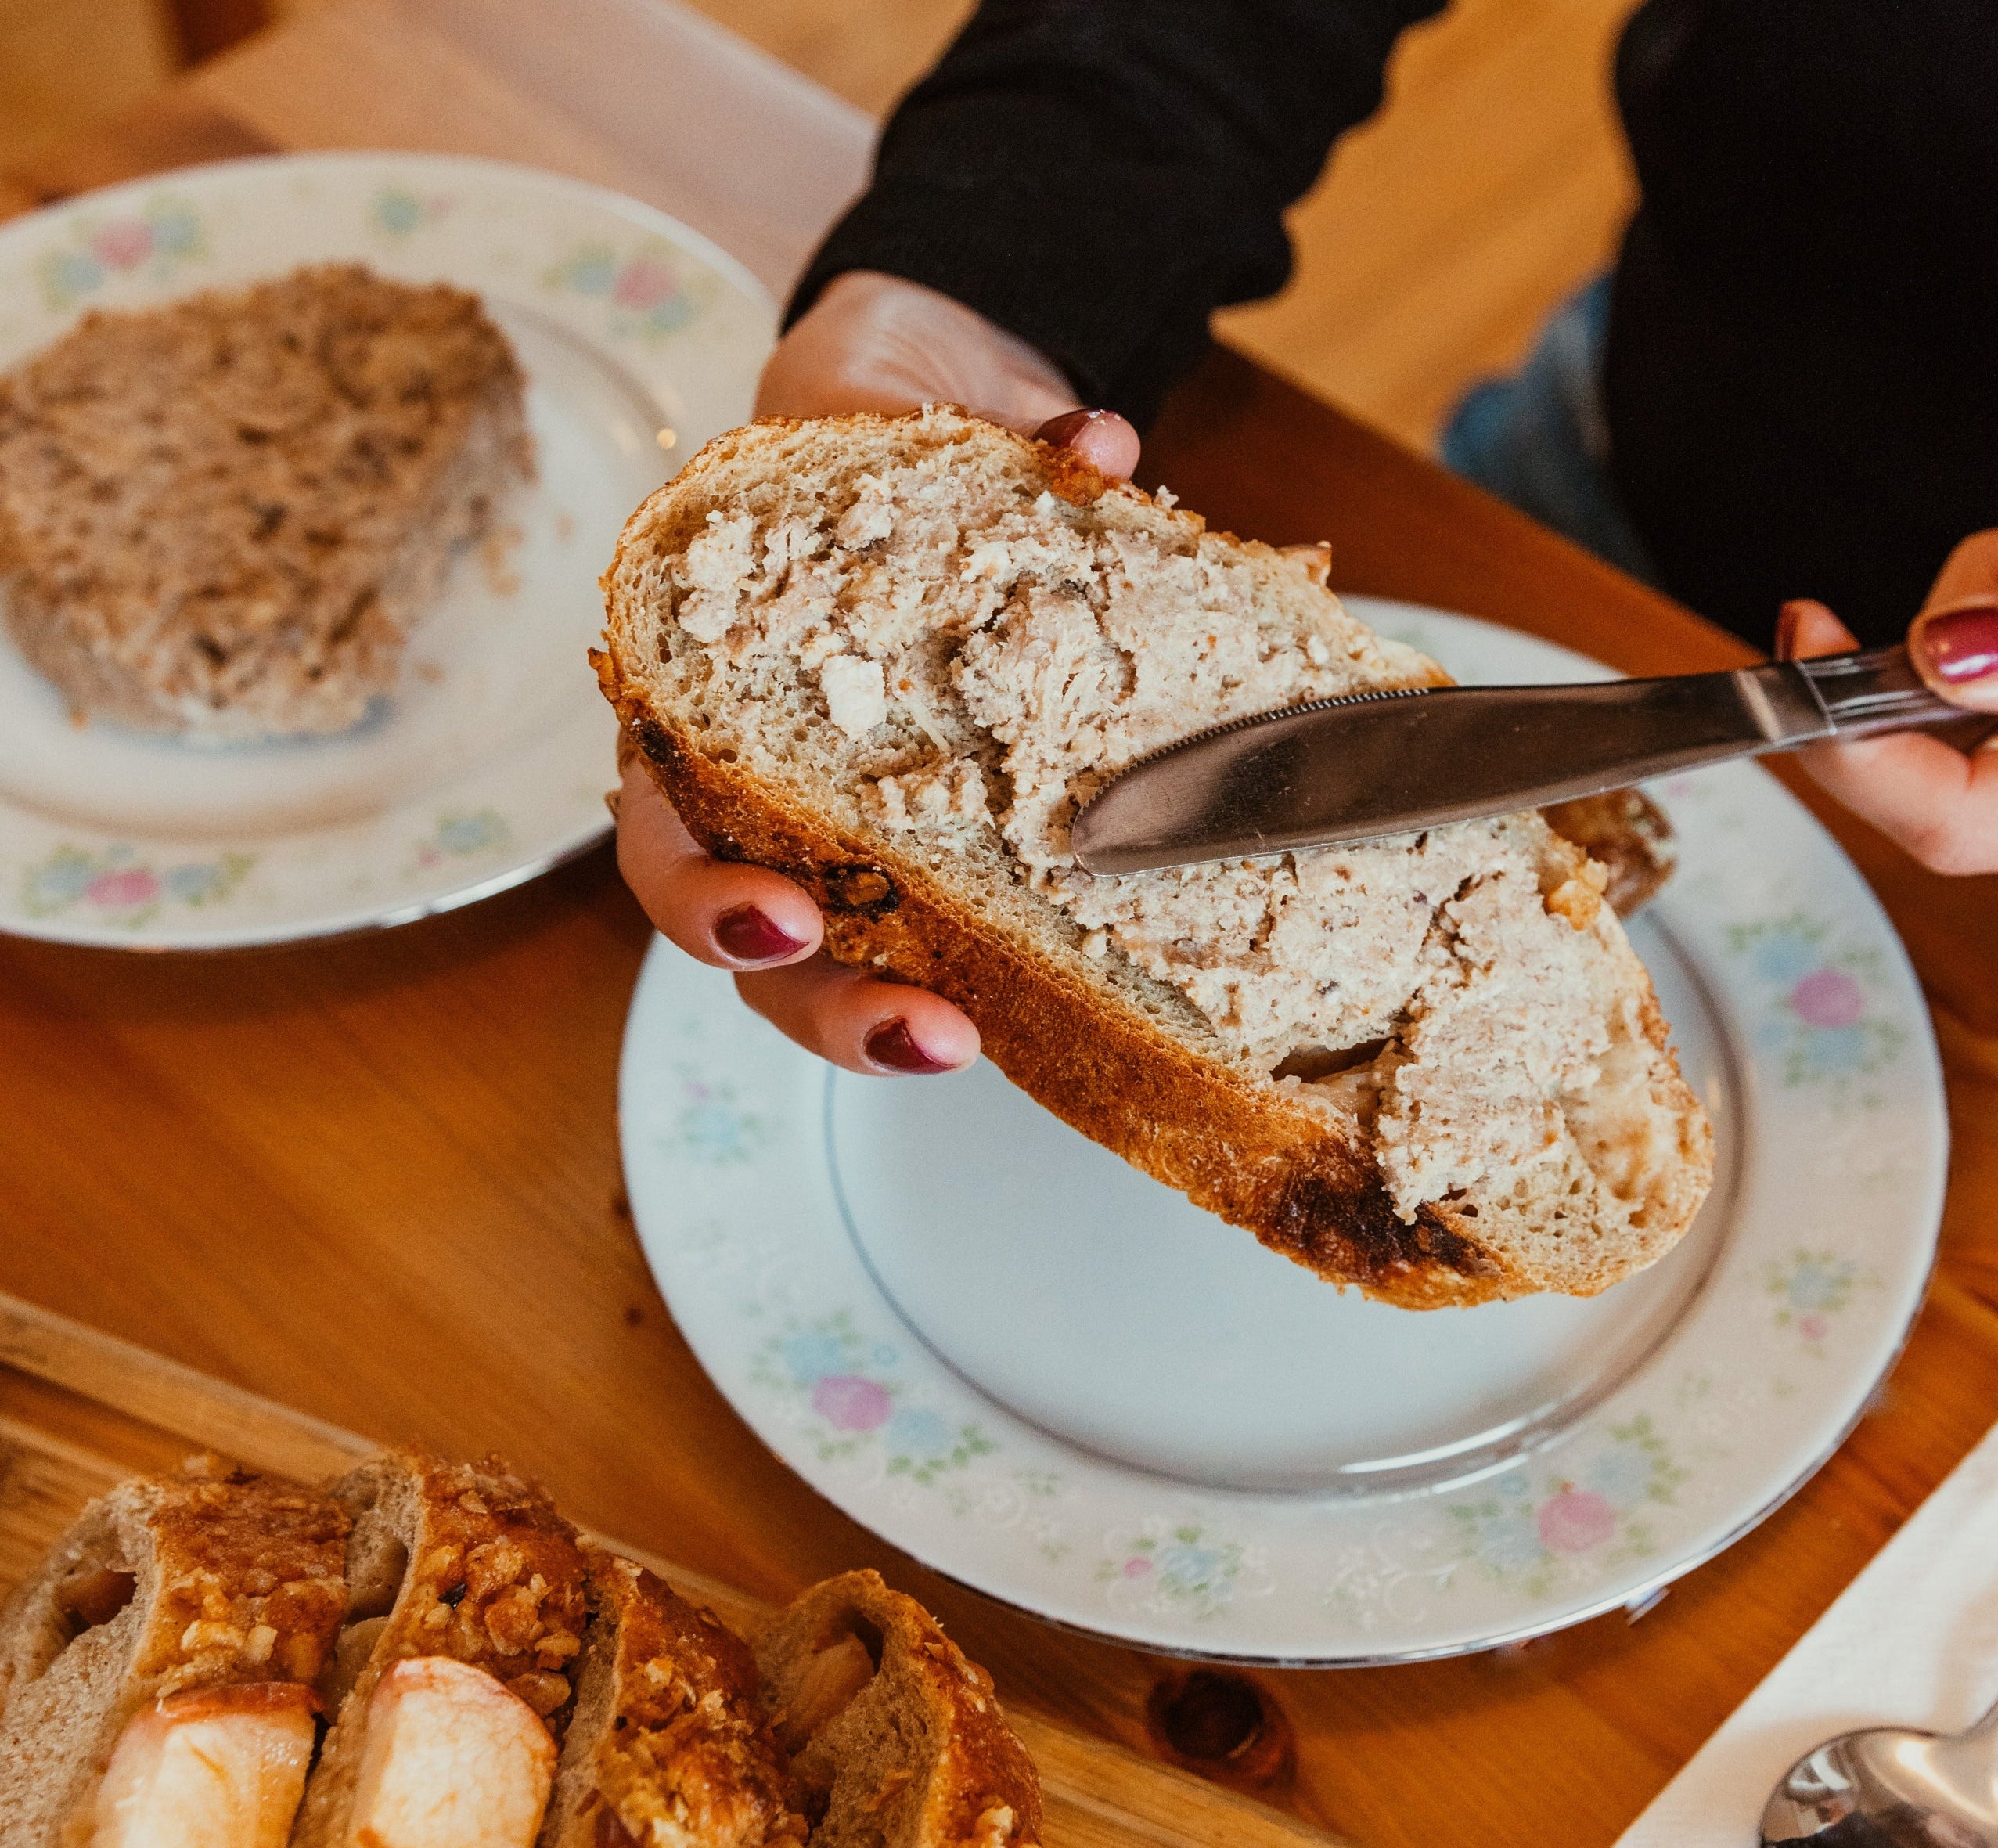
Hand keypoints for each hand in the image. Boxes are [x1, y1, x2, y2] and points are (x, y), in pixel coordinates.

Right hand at [615, 273, 1139, 1072]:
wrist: (914, 421)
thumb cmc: (860, 435)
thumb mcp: (892, 409)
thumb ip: (983, 427)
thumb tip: (1092, 449)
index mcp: (703, 695)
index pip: (665, 824)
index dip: (706, 892)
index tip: (784, 913)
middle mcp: (757, 786)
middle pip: (752, 943)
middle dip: (826, 1004)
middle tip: (920, 1031)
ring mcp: (846, 831)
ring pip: (837, 964)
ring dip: (892, 1020)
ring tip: (968, 1048)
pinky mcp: (937, 847)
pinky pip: (946, 932)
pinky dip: (994, 971)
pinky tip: (1065, 1000)